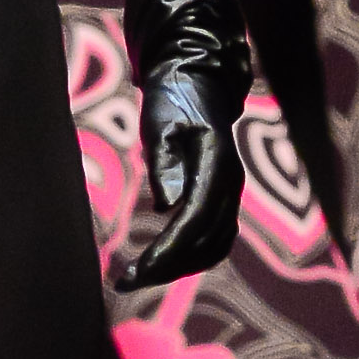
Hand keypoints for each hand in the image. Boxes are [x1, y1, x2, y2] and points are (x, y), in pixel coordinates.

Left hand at [114, 0, 255, 289]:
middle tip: (127, 280)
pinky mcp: (223, 197)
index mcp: (216, 163)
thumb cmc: (173, 97)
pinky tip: (159, 263)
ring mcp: (231, 192)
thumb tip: (168, 206)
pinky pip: (213, 237)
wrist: (198, 78)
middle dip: (169, 267)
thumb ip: (165, 163)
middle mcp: (231, 183)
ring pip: (214, 245)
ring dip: (179, 267)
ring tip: (138, 276)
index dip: (169, 249)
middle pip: (206, 241)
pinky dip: (188, 256)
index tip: (140, 269)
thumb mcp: (160, 122)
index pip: (195, 218)